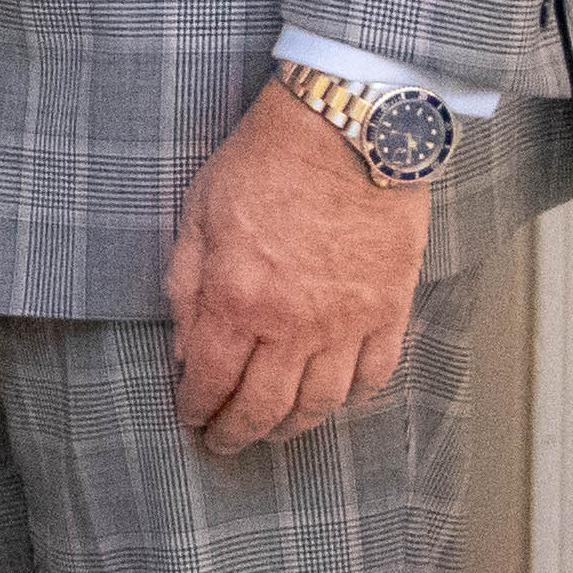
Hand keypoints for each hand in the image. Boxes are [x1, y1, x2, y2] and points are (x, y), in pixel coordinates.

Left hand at [165, 79, 430, 453]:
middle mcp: (294, 325)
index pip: (210, 380)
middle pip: (265, 407)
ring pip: (322, 403)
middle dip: (239, 433)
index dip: (196, 407)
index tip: (189, 417)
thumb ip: (186, 284)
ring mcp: (348, 322)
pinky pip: (375, 373)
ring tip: (277, 430)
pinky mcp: (390, 308)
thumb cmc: (265, 160)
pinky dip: (355, 396)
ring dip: (294, 427)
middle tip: (225, 444)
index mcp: (239, 300)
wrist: (344, 129)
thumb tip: (182, 343)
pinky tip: (337, 398)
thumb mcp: (197, 212)